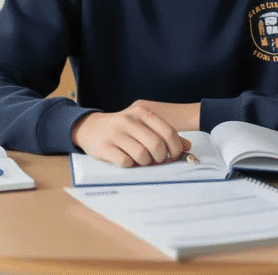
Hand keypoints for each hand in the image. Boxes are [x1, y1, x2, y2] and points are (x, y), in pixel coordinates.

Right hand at [71, 102, 192, 167]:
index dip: (175, 148)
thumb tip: (187, 146)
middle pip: (156, 145)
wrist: (90, 127)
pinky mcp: (105, 147)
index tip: (174, 156)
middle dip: (161, 157)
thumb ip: (164, 133)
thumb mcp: (142, 125)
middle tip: (157, 160)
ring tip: (142, 160)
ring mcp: (116, 133)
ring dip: (146, 163)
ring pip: (142, 155)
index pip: (168, 132)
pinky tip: (128, 160)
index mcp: (142, 112)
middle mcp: (129, 120)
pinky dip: (131, 165)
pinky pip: (126, 162)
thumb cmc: (122, 128)